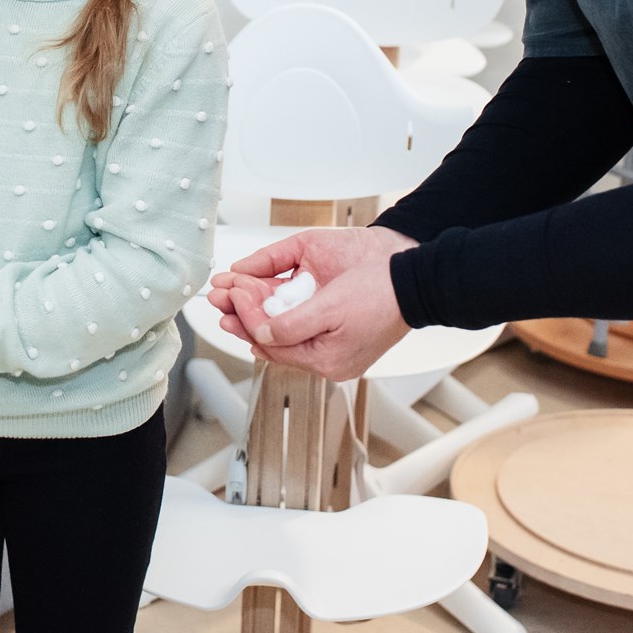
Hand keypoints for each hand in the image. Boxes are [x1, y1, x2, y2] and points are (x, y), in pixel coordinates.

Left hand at [208, 226, 416, 380]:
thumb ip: (291, 325)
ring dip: (252, 304)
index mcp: (327, 360)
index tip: (234, 293)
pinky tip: (252, 290)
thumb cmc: (382, 291)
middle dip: (242, 313)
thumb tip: (259, 333)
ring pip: (279, 322)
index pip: (273, 342)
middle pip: (272, 335)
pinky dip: (272, 299)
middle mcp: (324, 351)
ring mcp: (326, 333)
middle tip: (218, 297)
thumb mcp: (331, 309)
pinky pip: (294, 312)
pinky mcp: (329, 315)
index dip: (248, 317)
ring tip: (228, 291)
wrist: (413, 272)